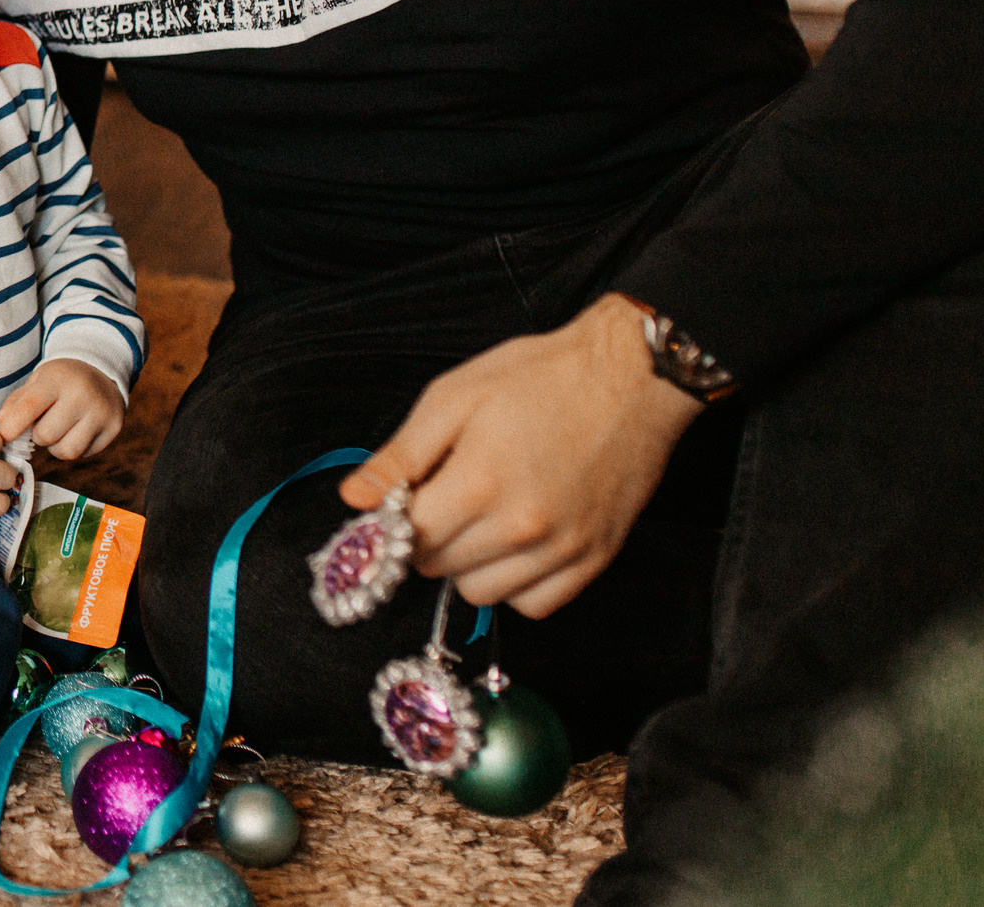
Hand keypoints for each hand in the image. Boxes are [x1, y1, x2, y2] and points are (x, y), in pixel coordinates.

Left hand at [0, 359, 127, 460]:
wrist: (102, 372)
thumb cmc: (62, 380)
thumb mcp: (38, 381)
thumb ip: (17, 402)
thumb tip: (2, 423)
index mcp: (58, 379)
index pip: (29, 407)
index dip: (12, 427)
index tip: (4, 436)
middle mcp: (82, 394)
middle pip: (46, 435)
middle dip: (38, 435)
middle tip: (43, 423)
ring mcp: (101, 412)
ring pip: (66, 451)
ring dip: (55, 446)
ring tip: (59, 430)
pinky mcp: (114, 428)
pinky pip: (83, 454)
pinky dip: (74, 448)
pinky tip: (76, 431)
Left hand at [339, 294, 702, 618]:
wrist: (631, 378)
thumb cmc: (540, 378)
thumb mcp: (453, 397)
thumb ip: (400, 456)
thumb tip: (353, 498)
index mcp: (479, 482)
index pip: (405, 539)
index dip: (393, 519)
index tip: (402, 500)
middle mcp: (522, 527)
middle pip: (439, 569)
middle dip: (429, 537)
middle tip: (447, 495)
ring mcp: (563, 549)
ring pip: (482, 593)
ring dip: (468, 563)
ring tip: (482, 515)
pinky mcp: (595, 559)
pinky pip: (535, 604)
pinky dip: (515, 582)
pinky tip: (515, 541)